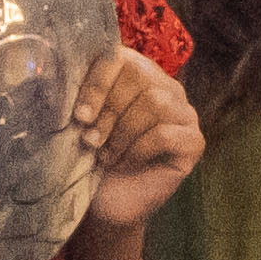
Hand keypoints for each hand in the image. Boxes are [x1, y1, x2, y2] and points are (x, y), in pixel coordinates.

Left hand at [71, 49, 208, 240]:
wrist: (106, 203)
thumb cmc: (92, 157)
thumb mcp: (81, 120)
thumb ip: (81, 92)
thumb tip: (66, 76)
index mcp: (137, 71)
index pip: (122, 57)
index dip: (97, 83)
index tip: (79, 115)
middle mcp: (165, 86)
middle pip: (141, 76)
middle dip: (109, 110)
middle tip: (90, 139)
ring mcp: (184, 113)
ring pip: (155, 102)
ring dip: (122, 131)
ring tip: (105, 153)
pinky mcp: (194, 142)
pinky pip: (165, 134)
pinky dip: (138, 150)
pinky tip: (124, 163)